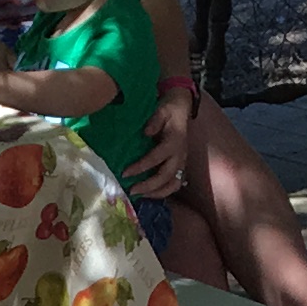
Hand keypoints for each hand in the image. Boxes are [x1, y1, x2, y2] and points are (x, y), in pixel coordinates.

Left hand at [130, 81, 199, 200]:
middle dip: (148, 186)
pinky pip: (174, 185)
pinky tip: (148, 194)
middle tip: (131, 191)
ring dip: (156, 193)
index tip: (125, 173)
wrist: (181, 109)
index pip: (157, 158)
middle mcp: (180, 155)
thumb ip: (155, 120)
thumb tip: (146, 132)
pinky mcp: (180, 167)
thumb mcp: (162, 110)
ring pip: (173, 185)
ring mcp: (181, 163)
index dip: (141, 167)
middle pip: (166, 176)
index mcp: (174, 142)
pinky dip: (162, 192)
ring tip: (140, 196)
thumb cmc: (168, 110)